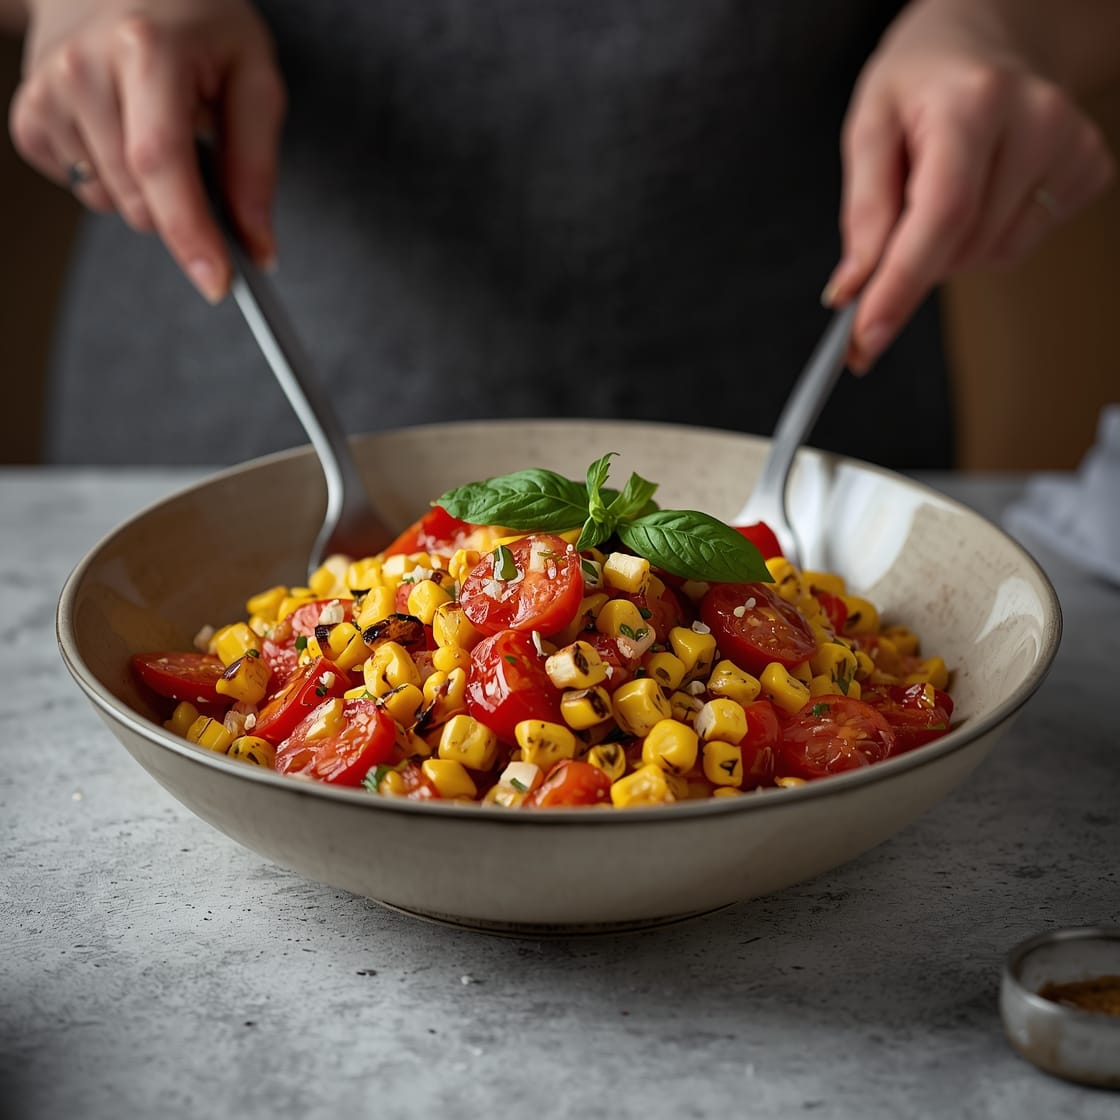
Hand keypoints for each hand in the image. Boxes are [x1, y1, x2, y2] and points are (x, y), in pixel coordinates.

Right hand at [9, 0, 285, 301]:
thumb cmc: (196, 21)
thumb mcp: (252, 75)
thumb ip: (257, 166)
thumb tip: (258, 247)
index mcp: (145, 50)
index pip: (162, 163)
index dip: (190, 233)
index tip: (217, 283)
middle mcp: (82, 67)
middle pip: (141, 199)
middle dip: (182, 206)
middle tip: (197, 150)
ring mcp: (46, 92)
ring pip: (114, 205)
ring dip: (148, 190)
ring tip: (155, 125)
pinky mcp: (27, 117)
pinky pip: (84, 192)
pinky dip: (113, 178)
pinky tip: (120, 129)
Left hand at [824, 0, 1115, 371]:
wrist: (984, 39)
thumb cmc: (919, 82)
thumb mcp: (868, 127)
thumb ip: (862, 211)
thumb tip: (852, 289)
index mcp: (973, 103)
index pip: (941, 215)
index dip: (902, 286)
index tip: (866, 340)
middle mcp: (1036, 119)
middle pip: (962, 245)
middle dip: (913, 260)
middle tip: (894, 224)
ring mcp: (1071, 146)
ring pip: (992, 255)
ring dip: (950, 248)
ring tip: (944, 187)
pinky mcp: (1089, 169)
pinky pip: (1019, 245)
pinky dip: (986, 237)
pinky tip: (983, 188)